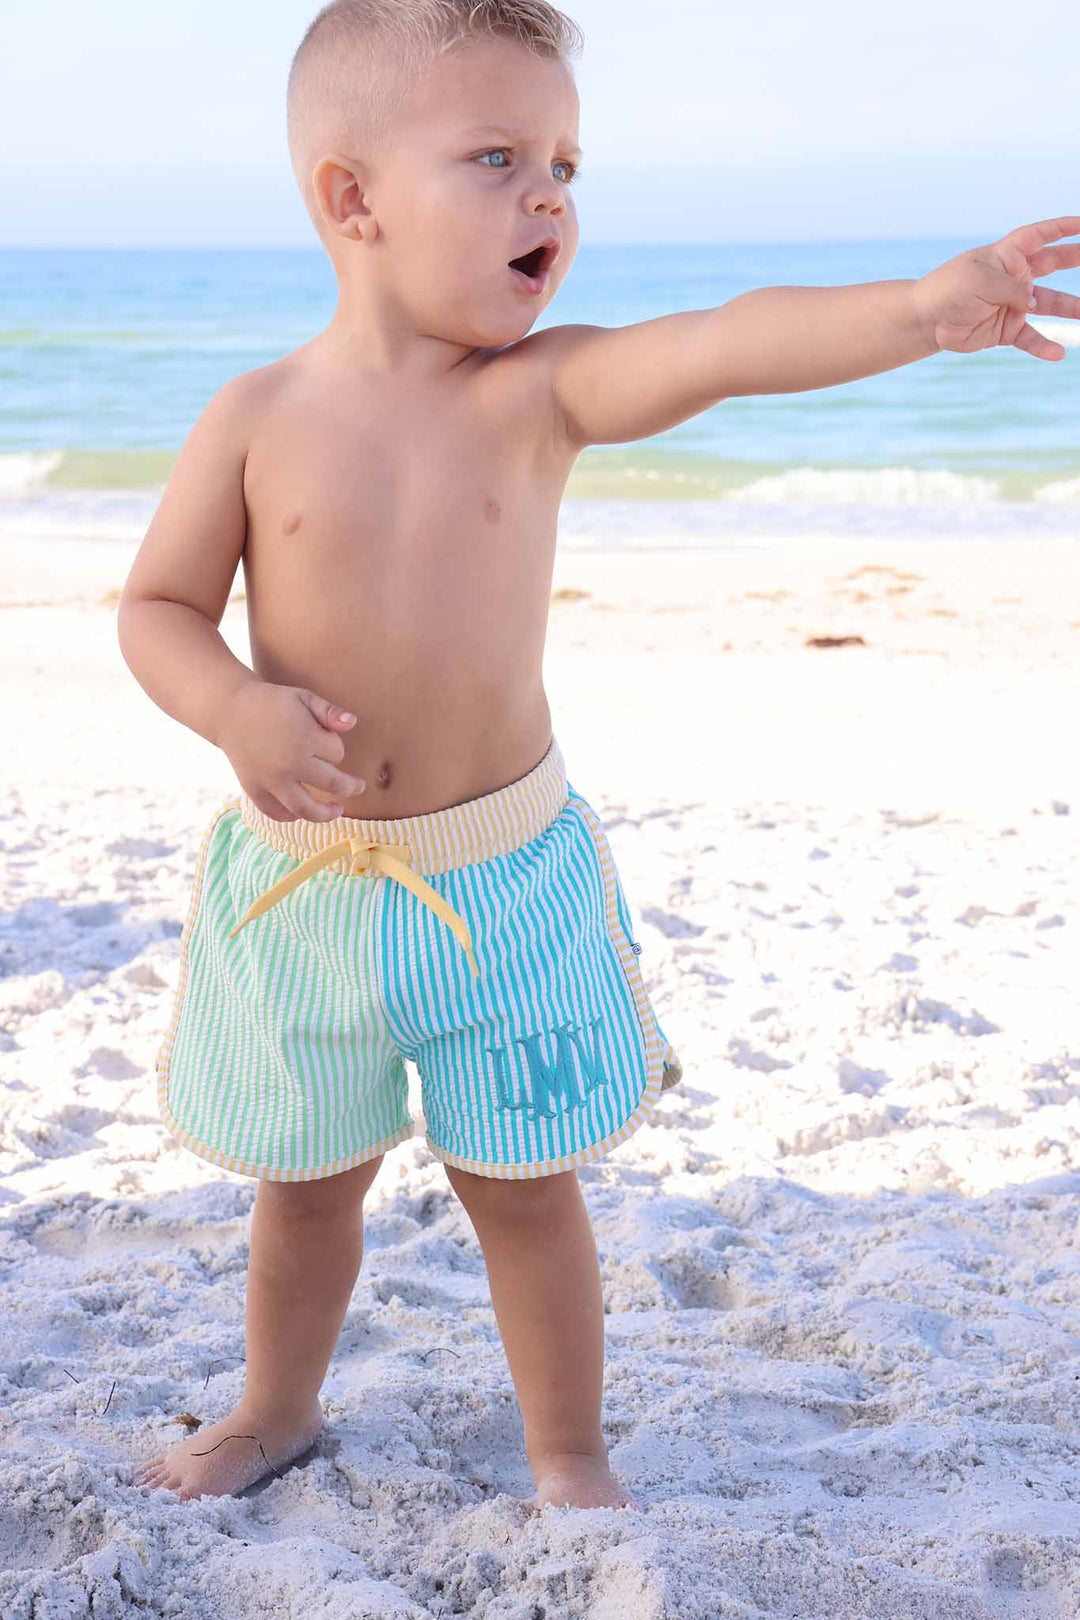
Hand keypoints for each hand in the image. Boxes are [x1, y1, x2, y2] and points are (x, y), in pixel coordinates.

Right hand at [217, 681, 366, 821]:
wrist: (231, 711)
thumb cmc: (273, 702)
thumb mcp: (304, 698)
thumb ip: (330, 711)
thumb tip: (353, 724)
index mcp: (305, 739)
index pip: (337, 754)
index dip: (335, 747)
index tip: (326, 740)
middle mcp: (290, 764)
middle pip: (332, 784)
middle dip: (349, 786)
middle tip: (358, 787)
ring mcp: (271, 781)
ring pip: (307, 809)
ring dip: (326, 814)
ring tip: (337, 811)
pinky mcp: (254, 789)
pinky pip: (276, 813)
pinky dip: (291, 817)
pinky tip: (301, 812)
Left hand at [912, 215, 1079, 360]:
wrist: (928, 320)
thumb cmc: (949, 289)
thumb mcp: (979, 279)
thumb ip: (1010, 288)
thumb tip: (1032, 302)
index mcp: (1008, 255)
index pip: (1041, 235)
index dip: (1064, 227)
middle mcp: (1015, 277)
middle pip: (1054, 264)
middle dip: (1077, 258)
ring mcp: (1013, 304)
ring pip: (1050, 304)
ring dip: (1071, 307)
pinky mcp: (1006, 330)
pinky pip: (1031, 338)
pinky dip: (1044, 347)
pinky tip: (1058, 354)